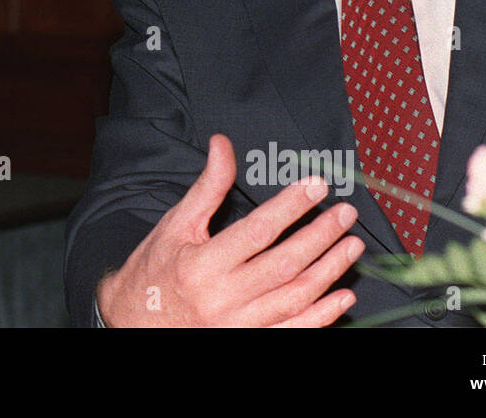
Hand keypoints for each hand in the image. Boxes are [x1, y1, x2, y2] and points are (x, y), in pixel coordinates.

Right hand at [96, 134, 364, 326]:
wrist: (135, 321)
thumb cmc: (154, 269)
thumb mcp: (176, 223)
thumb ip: (207, 186)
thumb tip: (223, 145)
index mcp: (202, 264)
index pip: (258, 230)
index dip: (291, 206)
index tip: (316, 187)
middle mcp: (222, 297)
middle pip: (284, 263)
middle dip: (320, 235)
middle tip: (345, 214)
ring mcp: (238, 324)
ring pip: (295, 297)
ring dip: (329, 270)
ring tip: (351, 245)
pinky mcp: (247, 340)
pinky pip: (293, 330)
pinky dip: (322, 315)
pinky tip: (342, 295)